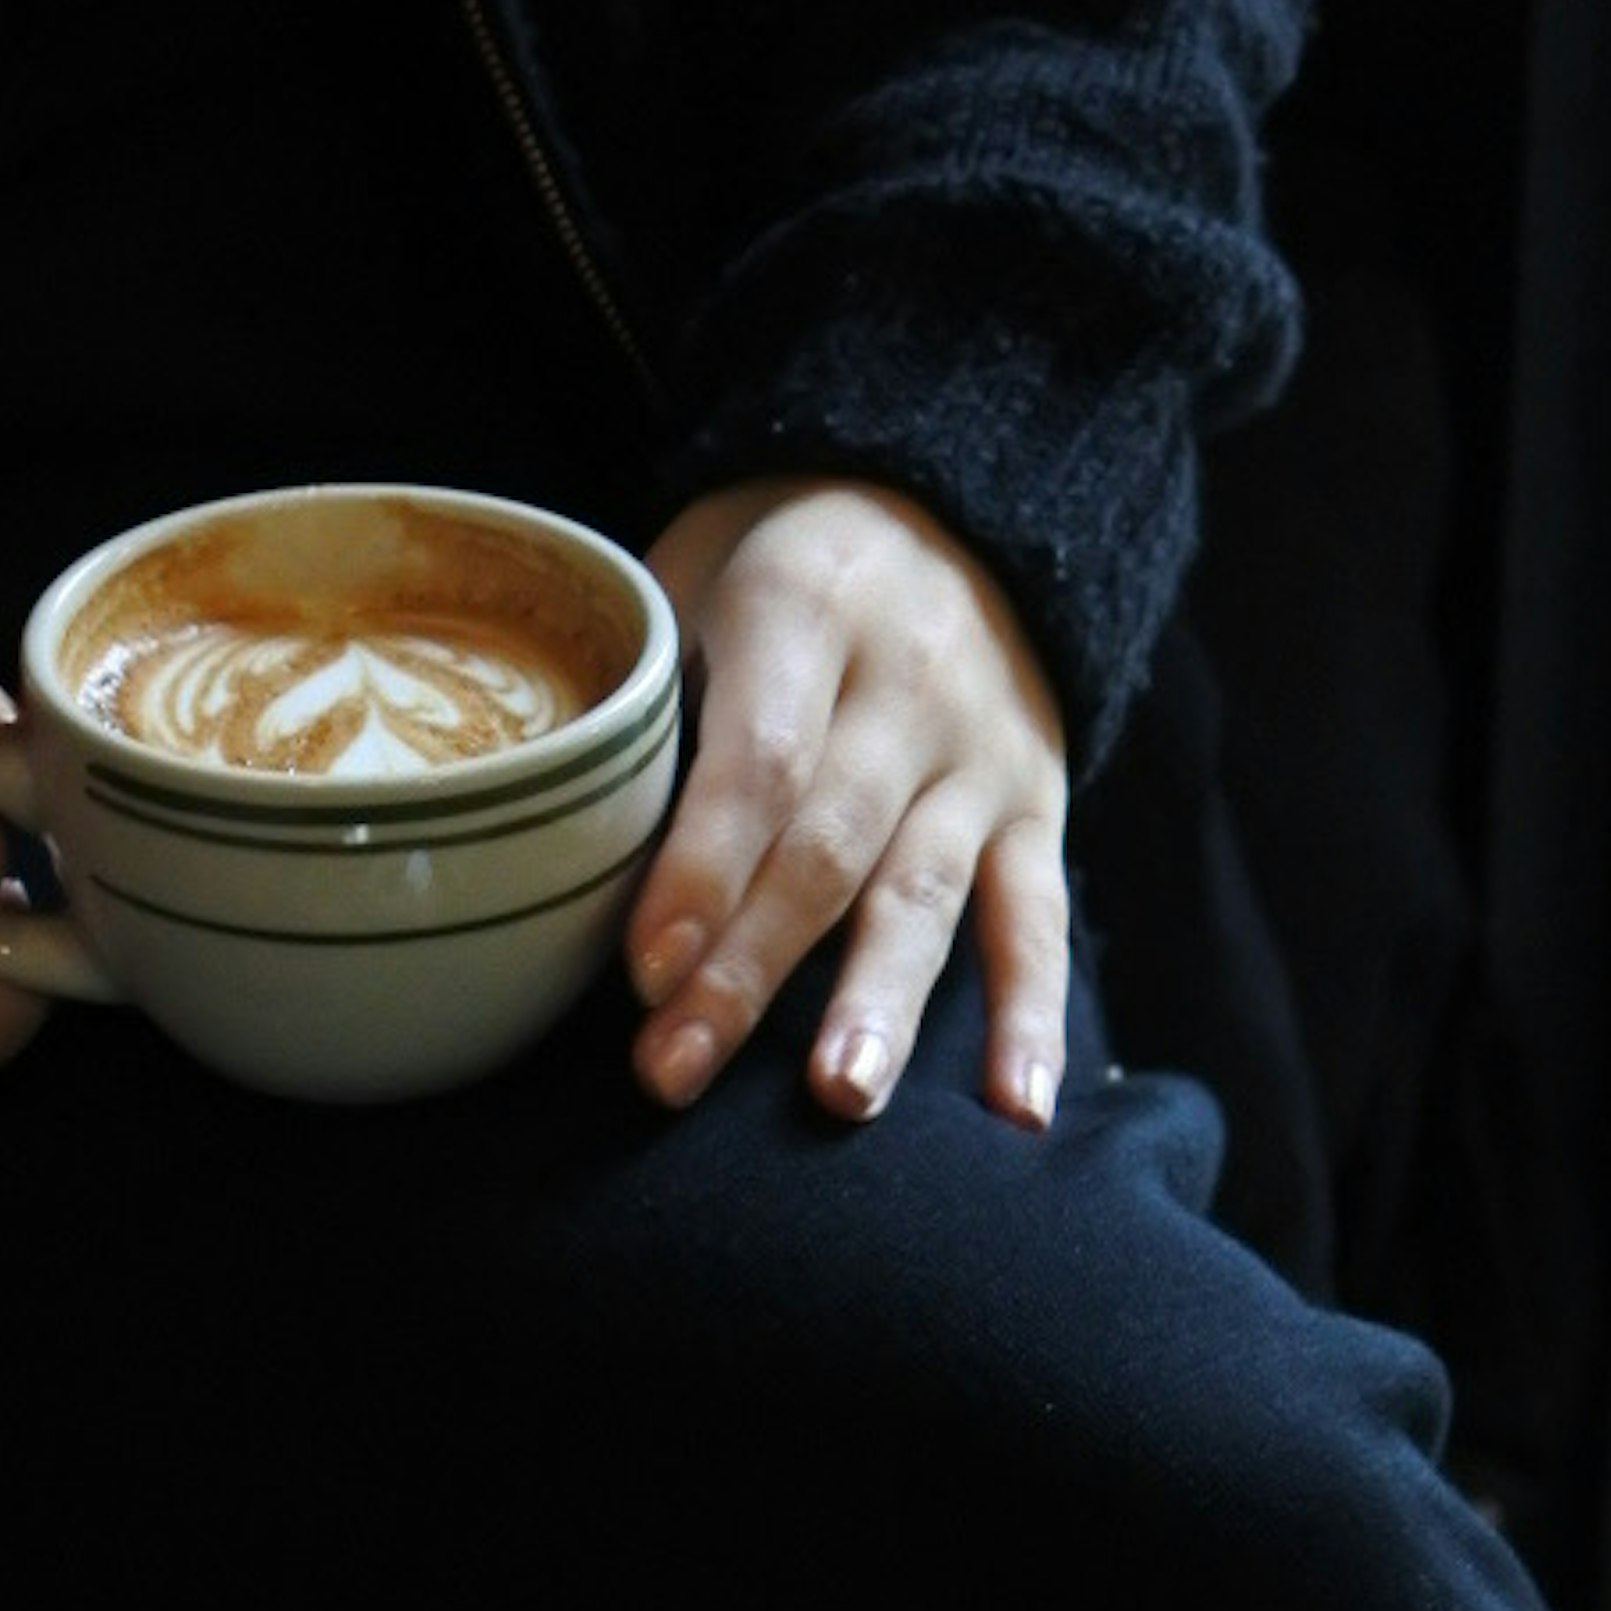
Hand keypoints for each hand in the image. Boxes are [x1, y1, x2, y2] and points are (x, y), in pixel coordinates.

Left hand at [627, 480, 1069, 1126]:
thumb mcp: (693, 578)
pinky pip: (1041, 917)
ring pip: (928, 890)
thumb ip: (651, 703)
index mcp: (809, 607)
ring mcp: (983, 750)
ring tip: (840, 1097)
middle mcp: (911, 680)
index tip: (643, 972)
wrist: (948, 500)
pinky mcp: (1040, 804)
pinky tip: (1017, 1110)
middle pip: (830, 846)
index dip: (702, 870)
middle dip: (751, 968)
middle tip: (676, 1072)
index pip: (760, 760)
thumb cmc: (772, 568)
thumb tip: (570, 866)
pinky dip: (1033, 1016)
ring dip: (882, 1002)